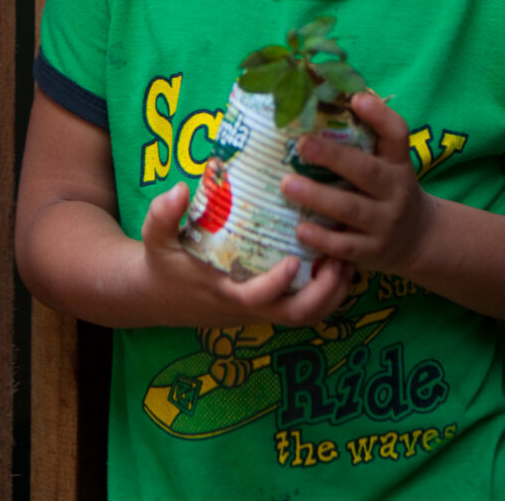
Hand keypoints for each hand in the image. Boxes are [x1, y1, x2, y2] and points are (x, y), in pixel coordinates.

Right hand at [138, 180, 354, 327]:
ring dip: (333, 293)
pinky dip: (326, 293)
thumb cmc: (163, 263)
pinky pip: (304, 308)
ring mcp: (261, 310)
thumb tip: (179, 189)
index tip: (295, 259)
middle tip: (341, 257)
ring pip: (307, 316)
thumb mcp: (155, 238)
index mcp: (224, 291)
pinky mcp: (268, 306)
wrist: (157, 296)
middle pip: (296, 316)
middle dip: (324, 292)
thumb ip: (163, 215)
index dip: (277, 284)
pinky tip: (337, 263)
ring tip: (349, 258)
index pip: (256, 299)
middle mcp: (248, 307)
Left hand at [280, 91, 431, 276]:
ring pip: (351, 208)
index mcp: (398, 162)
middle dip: (333, 157)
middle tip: (302, 144)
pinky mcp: (373, 251)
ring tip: (286, 184)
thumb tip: (318, 98)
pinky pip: (346, 246)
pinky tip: (300, 229)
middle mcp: (396, 191)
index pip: (397, 134)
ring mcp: (385, 223)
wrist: (418, 239)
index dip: (380, 115)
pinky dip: (323, 238)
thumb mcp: (387, 163)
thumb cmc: (387, 189)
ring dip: (317, 197)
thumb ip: (363, 139)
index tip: (357, 98)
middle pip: (367, 171)